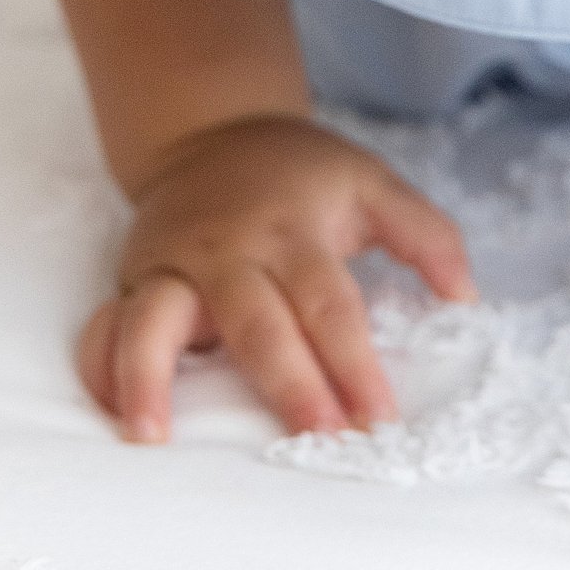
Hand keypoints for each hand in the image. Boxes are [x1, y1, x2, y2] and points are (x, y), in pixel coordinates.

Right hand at [75, 113, 476, 444]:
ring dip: (152, 378)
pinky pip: (105, 328)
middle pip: (256, 323)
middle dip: (287, 383)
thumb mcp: (371, 182)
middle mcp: (228, 253)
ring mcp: (173, 268)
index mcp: (292, 231)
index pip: (329, 304)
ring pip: (157, 323)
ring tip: (154, 436)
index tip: (379, 417)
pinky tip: (113, 414)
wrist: (211, 131)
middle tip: (316, 438)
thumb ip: (425, 235)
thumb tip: (467, 297)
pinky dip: (102, 370)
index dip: (354, 361)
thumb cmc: (298, 174)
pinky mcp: (134, 282)